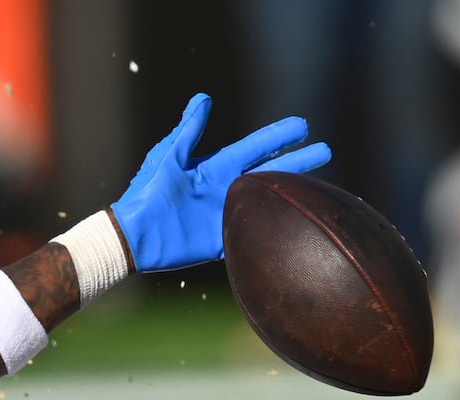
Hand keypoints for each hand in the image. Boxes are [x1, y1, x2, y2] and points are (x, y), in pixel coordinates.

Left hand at [111, 92, 330, 271]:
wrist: (133, 234)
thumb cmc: (147, 191)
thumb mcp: (169, 156)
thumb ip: (189, 131)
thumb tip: (203, 99)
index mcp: (216, 168)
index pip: (255, 149)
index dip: (278, 137)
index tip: (303, 126)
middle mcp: (226, 190)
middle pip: (270, 173)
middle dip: (298, 162)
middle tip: (326, 150)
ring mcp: (225, 216)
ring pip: (266, 202)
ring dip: (290, 193)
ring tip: (318, 187)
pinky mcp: (221, 242)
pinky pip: (250, 234)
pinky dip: (270, 230)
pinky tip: (294, 227)